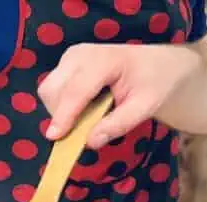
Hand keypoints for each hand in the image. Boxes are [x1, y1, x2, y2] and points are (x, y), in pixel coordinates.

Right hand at [38, 43, 200, 149]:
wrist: (158, 64)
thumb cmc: (153, 83)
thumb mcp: (146, 106)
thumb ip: (119, 124)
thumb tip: (90, 142)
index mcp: (104, 60)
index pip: (76, 91)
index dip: (64, 116)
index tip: (55, 138)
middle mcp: (80, 54)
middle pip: (53, 90)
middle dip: (60, 114)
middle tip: (83, 127)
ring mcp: (70, 57)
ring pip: (48, 91)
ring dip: (60, 111)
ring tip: (88, 114)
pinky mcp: (65, 64)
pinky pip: (52, 91)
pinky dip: (61, 106)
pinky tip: (84, 106)